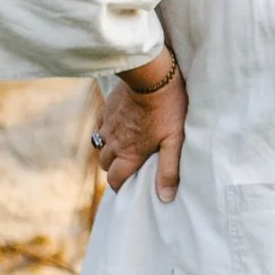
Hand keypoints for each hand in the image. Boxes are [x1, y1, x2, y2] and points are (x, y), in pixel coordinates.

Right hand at [95, 51, 187, 201]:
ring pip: (100, 146)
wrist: (151, 76)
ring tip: (125, 148)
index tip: (127, 189)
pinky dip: (106, 132)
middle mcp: (113, 142)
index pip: (116, 179)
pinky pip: (100, 126)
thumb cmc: (168, 108)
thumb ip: (169, 169)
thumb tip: (165, 197)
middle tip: (129, 167)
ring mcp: (107, 125)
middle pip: (106, 164)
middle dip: (115, 168)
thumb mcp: (175, 140)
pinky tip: (118, 127)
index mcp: (129, 153)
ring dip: (110, 150)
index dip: (120, 187)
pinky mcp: (106, 109)